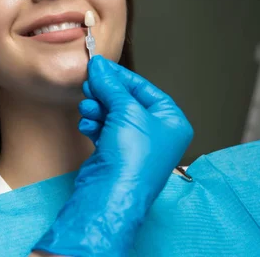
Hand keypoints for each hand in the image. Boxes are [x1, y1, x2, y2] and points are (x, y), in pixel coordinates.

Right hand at [34, 56, 192, 255]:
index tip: (100, 66)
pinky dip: (94, 125)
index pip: (145, 89)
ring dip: (97, 108)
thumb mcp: (127, 111)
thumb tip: (99, 66)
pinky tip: (87, 125)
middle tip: (88, 84)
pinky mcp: (115, 154)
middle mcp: (156, 133)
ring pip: (112, 115)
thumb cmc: (133, 157)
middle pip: (126, 101)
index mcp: (171, 122)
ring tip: (87, 108)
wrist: (112, 193)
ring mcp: (135, 145)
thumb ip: (111, 85)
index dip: (121, 76)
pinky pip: (103, 130)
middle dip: (106, 94)